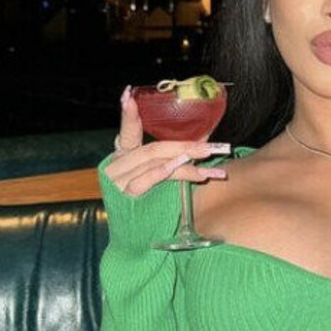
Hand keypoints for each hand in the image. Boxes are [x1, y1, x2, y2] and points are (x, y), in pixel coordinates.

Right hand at [104, 87, 230, 196]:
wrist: (129, 238)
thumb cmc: (144, 201)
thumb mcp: (154, 176)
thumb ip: (170, 159)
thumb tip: (203, 142)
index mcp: (123, 154)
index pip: (127, 130)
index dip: (128, 113)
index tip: (129, 92)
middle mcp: (118, 165)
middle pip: (155, 148)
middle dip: (186, 146)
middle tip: (213, 147)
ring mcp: (119, 180)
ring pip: (155, 162)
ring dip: (187, 162)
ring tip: (210, 162)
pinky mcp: (125, 197)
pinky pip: (146, 180)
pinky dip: (166, 173)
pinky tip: (186, 172)